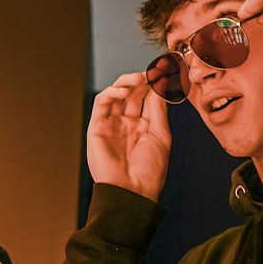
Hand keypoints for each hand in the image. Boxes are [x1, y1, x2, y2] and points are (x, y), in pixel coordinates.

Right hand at [87, 72, 171, 200]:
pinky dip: (112, 92)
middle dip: (143, 80)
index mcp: (143, 127)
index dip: (155, 84)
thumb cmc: (149, 171)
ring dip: (127, 82)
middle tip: (153, 71)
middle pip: (133, 94)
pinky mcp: (97, 127)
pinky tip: (125, 91)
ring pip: (116, 94)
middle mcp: (127, 124)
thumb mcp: (160, 135)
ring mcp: (112, 125)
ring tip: (140, 78)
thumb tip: (160, 84)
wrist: (132, 192)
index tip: (165, 72)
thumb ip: (158, 109)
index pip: (147, 99)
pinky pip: (102, 103)